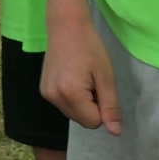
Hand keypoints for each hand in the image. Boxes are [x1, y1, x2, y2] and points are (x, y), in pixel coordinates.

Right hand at [42, 14, 121, 134]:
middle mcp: (54, 98)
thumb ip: (110, 106)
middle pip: (82, 120)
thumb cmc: (90, 47)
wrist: (66, 26)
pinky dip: (72, 98)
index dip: (102, 107)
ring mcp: (46, 94)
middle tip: (92, 81)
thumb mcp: (106, 76)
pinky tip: (71, 78)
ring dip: (82, 103)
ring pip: (73, 114)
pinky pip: (64, 105)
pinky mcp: (43, 90)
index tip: (99, 86)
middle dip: (92, 107)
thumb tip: (115, 132)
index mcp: (71, 94)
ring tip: (81, 78)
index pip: (94, 122)